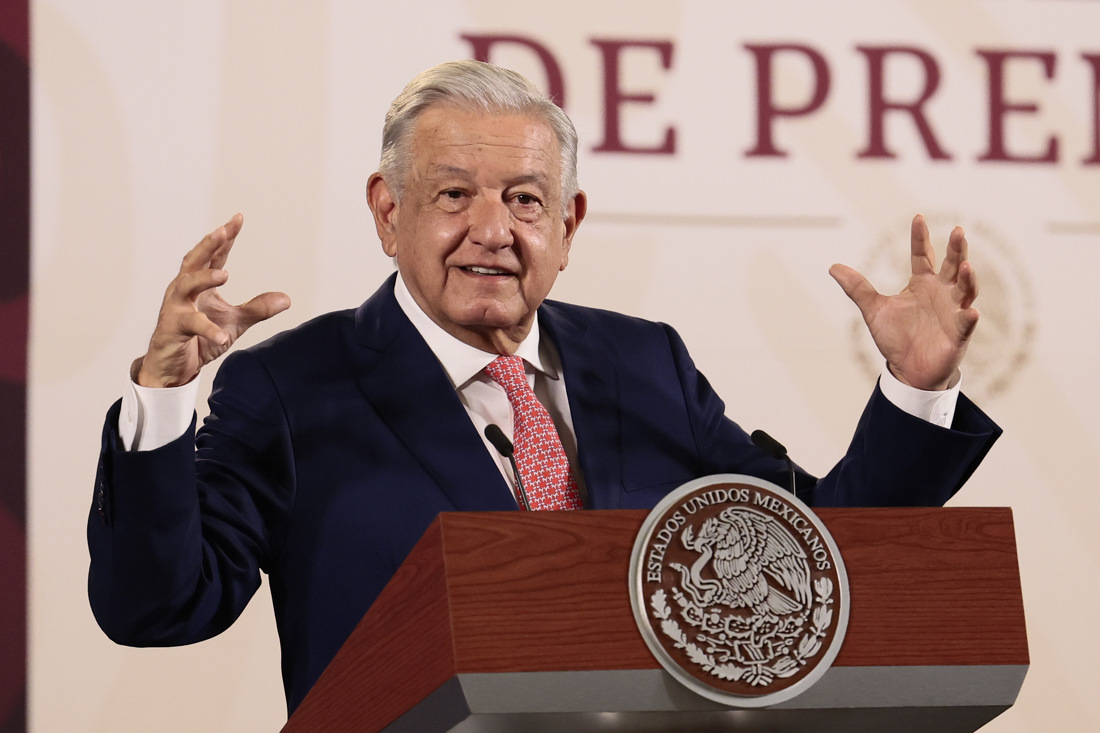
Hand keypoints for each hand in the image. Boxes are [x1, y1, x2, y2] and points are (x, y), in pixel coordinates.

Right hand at [135, 214, 290, 387]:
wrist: (173, 366)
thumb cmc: (199, 339)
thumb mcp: (235, 323)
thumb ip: (258, 309)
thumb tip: (286, 299)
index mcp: (200, 285)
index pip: (214, 256)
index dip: (226, 237)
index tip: (238, 218)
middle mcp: (184, 291)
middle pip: (194, 261)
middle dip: (209, 245)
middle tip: (223, 230)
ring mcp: (175, 308)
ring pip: (185, 286)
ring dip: (204, 278)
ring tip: (225, 275)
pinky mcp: (172, 329)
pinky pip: (190, 325)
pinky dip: (207, 329)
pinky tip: (221, 334)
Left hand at [829, 214, 978, 390]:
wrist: (907, 370)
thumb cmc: (896, 337)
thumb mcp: (874, 309)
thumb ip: (857, 288)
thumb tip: (833, 267)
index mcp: (922, 283)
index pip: (922, 254)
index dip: (920, 237)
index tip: (918, 217)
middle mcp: (942, 292)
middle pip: (952, 265)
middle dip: (956, 249)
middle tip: (957, 231)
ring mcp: (953, 311)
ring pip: (966, 290)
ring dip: (968, 278)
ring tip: (965, 266)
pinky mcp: (959, 334)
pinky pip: (967, 323)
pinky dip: (969, 317)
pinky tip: (972, 311)